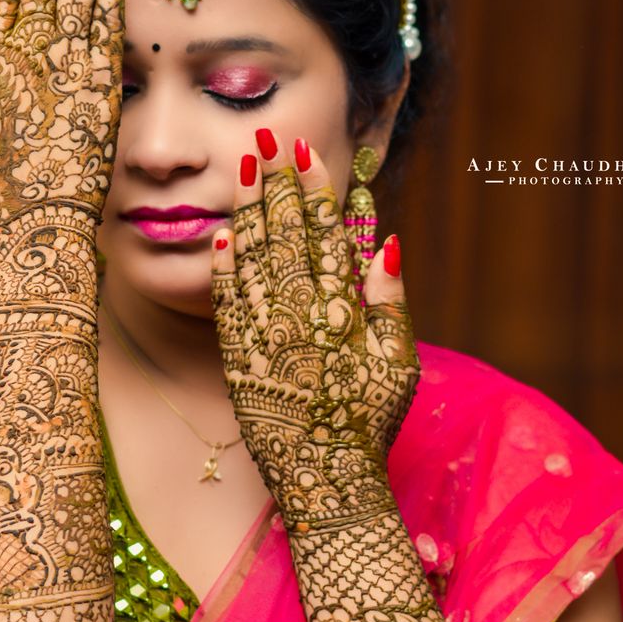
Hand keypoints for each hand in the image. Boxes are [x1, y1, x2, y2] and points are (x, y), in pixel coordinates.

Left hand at [210, 131, 418, 526]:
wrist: (325, 480)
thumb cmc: (370, 424)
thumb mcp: (399, 366)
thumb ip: (392, 304)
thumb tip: (386, 243)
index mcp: (341, 315)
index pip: (324, 238)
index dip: (313, 193)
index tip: (303, 154)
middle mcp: (299, 319)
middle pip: (285, 238)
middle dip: (276, 186)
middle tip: (265, 141)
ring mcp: (264, 338)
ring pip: (253, 262)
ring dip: (249, 212)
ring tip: (244, 170)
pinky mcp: (238, 360)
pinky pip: (228, 303)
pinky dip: (225, 267)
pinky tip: (223, 234)